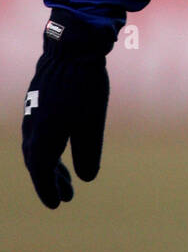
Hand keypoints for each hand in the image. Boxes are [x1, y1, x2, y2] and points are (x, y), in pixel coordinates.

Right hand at [22, 12, 114, 208]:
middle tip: (66, 197)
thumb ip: (88, 153)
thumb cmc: (83, 87)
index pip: (40, 173)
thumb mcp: (91, 123)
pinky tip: (63, 145)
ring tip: (69, 179)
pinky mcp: (38, 100)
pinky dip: (50, 146)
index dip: (47, 190)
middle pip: (37, 162)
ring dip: (51, 165)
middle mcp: (32, 127)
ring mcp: (33, 113)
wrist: (71, 47)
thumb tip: (86, 178)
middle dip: (50, 181)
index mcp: (41, 138)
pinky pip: (40, 132)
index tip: (57, 204)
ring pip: (38, 147)